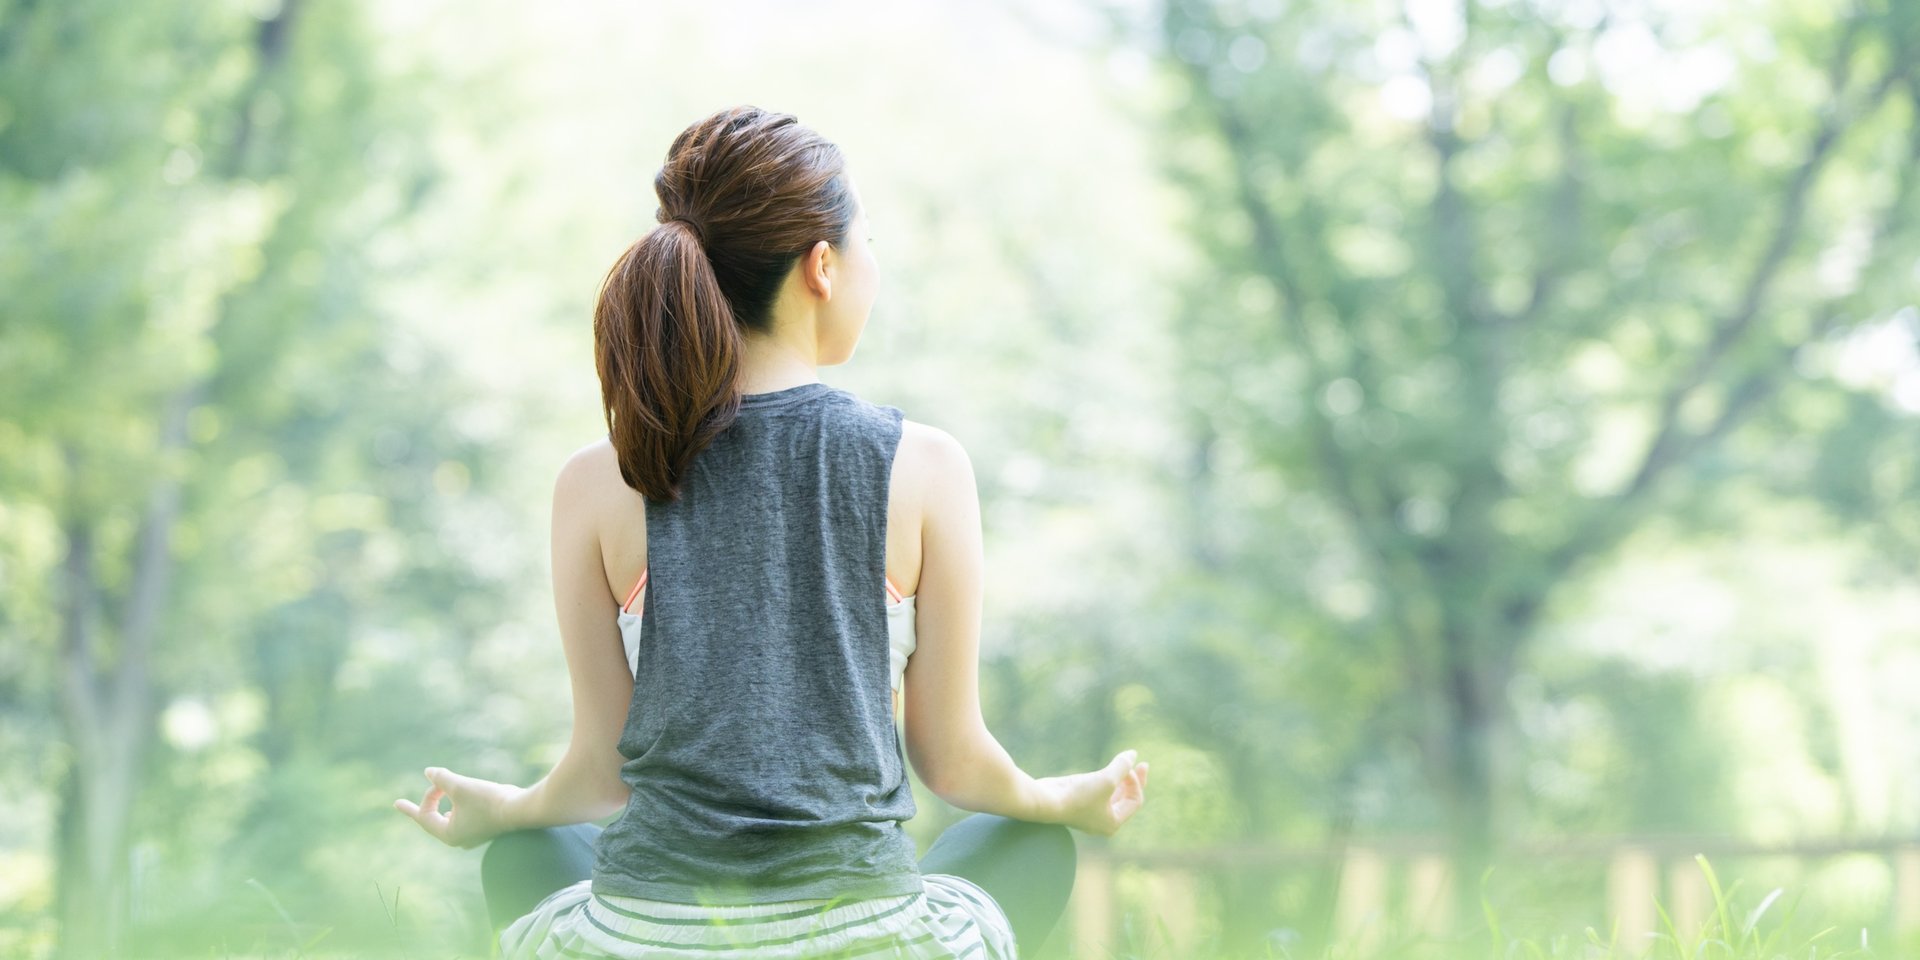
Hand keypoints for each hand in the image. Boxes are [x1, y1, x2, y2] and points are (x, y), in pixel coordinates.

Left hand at [392, 766, 522, 848]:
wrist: (522, 809)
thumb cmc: (489, 800)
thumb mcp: (460, 786)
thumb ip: (442, 779)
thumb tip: (428, 772)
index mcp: (449, 834)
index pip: (425, 815)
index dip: (428, 795)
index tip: (439, 782)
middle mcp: (459, 838)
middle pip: (432, 821)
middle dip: (421, 809)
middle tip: (399, 805)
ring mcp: (473, 834)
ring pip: (447, 821)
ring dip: (437, 810)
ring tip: (428, 810)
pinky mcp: (484, 827)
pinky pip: (460, 820)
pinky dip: (453, 811)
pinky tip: (453, 810)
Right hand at [1043, 749, 1148, 835]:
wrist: (1045, 801)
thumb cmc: (1078, 795)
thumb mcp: (1106, 779)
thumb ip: (1122, 766)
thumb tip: (1133, 754)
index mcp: (1112, 823)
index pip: (1134, 800)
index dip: (1135, 781)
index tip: (1126, 767)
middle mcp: (1102, 821)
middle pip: (1125, 799)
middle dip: (1133, 780)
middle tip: (1142, 763)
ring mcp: (1089, 812)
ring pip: (1112, 795)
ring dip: (1120, 779)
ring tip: (1126, 764)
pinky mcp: (1078, 802)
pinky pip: (1099, 791)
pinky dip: (1105, 780)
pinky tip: (1107, 770)